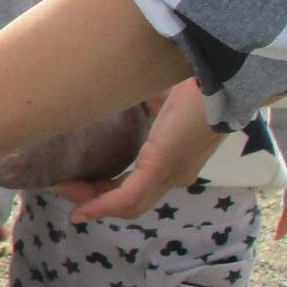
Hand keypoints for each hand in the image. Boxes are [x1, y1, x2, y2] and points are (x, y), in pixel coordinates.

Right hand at [57, 80, 219, 222]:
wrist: (223, 78)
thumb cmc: (197, 82)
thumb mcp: (164, 95)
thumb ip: (146, 99)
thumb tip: (120, 87)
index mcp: (176, 159)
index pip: (138, 186)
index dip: (106, 189)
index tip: (77, 179)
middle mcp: (175, 175)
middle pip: (131, 202)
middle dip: (93, 198)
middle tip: (63, 186)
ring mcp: (170, 174)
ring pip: (128, 205)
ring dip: (93, 202)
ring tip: (64, 191)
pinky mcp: (161, 168)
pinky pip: (127, 197)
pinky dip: (102, 205)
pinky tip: (81, 208)